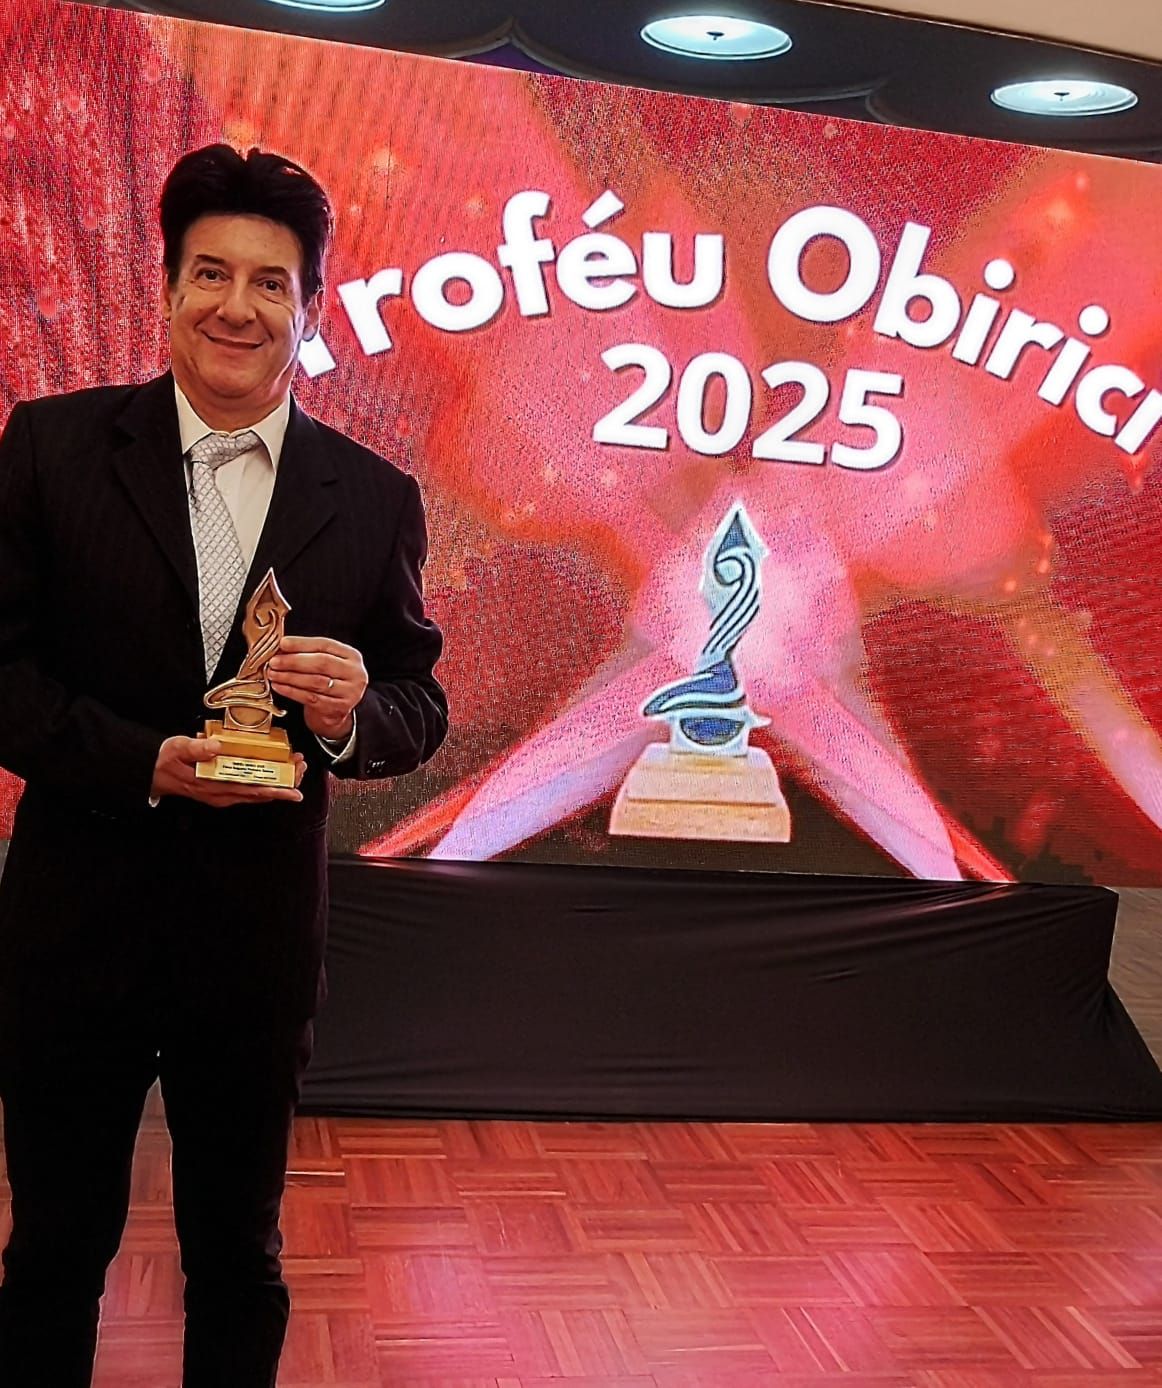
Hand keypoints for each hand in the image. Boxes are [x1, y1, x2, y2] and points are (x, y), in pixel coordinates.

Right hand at [151, 735, 305, 806]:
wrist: (151, 773)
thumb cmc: (165, 761)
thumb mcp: (178, 749)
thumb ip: (197, 748)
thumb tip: (217, 746)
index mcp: (214, 786)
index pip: (251, 790)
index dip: (275, 790)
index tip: (294, 790)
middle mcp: (222, 795)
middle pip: (260, 793)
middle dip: (284, 783)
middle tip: (302, 770)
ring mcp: (223, 795)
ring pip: (256, 792)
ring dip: (277, 782)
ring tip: (295, 770)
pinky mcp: (222, 791)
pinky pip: (249, 790)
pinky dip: (265, 782)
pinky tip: (274, 774)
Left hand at [268, 636, 368, 742]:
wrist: (336, 710)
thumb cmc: (328, 681)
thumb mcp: (326, 663)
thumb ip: (309, 653)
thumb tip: (282, 646)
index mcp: (352, 656)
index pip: (325, 645)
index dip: (302, 644)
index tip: (282, 643)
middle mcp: (355, 673)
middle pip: (322, 663)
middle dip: (294, 661)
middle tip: (274, 661)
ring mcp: (349, 692)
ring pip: (315, 682)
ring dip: (290, 677)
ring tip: (273, 673)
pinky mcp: (338, 708)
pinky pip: (311, 698)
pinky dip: (291, 691)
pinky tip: (279, 686)